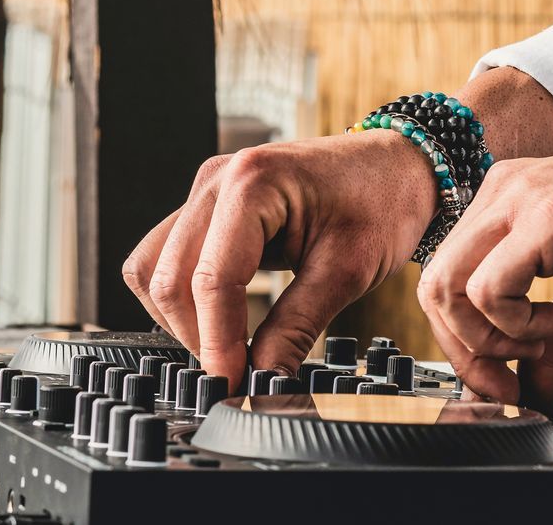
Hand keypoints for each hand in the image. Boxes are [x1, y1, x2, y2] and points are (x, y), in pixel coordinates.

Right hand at [123, 131, 435, 387]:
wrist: (399, 165)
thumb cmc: (383, 202)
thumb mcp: (347, 271)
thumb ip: (296, 328)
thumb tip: (264, 381)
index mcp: (252, 183)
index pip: (211, 281)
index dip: (217, 343)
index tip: (232, 386)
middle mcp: (216, 180)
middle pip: (169, 278)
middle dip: (197, 336)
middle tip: (235, 376)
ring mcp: (206, 190)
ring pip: (153, 268)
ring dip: (180, 318)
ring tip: (227, 350)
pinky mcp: (208, 206)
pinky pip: (168, 256)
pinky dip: (183, 295)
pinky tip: (220, 321)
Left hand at [417, 140, 552, 410]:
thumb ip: (552, 347)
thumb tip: (535, 397)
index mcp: (505, 204)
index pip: (446, 279)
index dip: (463, 342)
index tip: (504, 379)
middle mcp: (501, 193)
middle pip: (432, 286)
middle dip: (466, 351)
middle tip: (510, 379)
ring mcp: (519, 201)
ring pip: (446, 288)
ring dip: (490, 338)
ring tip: (545, 340)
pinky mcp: (545, 219)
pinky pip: (489, 290)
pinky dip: (516, 324)